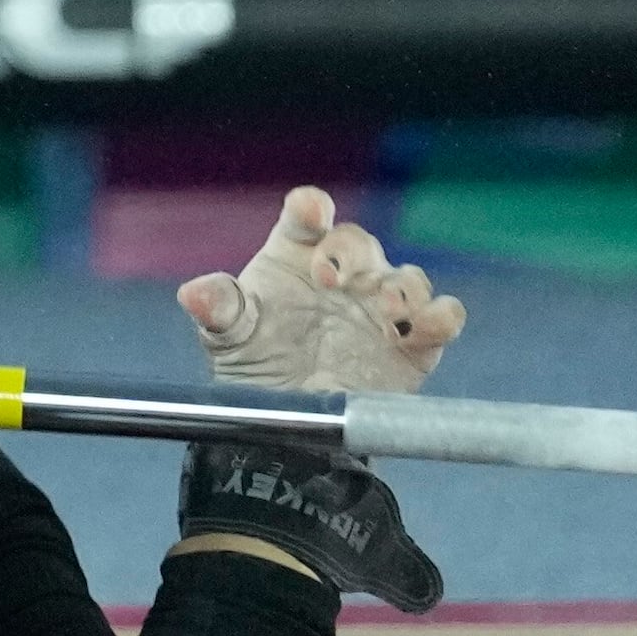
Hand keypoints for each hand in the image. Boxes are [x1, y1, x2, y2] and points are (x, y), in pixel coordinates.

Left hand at [176, 187, 460, 396]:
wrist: (290, 428)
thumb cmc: (257, 368)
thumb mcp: (227, 340)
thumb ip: (218, 310)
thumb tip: (194, 294)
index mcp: (297, 255)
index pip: (307, 215)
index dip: (311, 207)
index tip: (311, 214)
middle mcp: (344, 272)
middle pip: (357, 241)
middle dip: (348, 253)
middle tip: (330, 279)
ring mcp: (383, 305)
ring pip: (407, 277)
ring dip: (402, 287)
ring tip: (387, 309)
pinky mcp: (416, 343)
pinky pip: (442, 317)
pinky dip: (441, 317)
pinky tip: (423, 329)